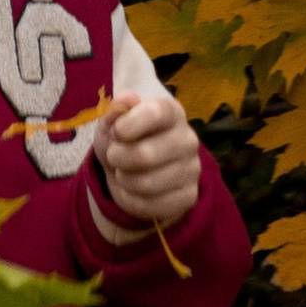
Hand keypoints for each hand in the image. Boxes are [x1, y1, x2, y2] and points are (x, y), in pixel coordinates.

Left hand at [98, 89, 201, 230]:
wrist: (135, 171)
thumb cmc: (126, 139)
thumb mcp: (114, 122)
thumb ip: (118, 110)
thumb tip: (125, 100)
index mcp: (173, 113)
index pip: (156, 113)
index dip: (130, 124)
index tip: (116, 131)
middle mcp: (188, 139)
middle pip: (145, 155)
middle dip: (118, 158)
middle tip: (114, 156)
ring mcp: (192, 169)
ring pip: (146, 184)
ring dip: (123, 181)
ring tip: (123, 173)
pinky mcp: (189, 196)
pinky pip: (151, 206)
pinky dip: (131, 201)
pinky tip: (132, 191)